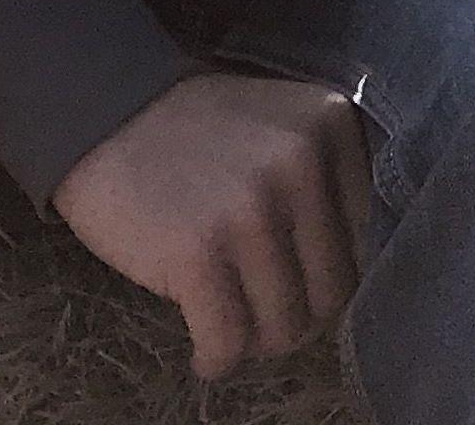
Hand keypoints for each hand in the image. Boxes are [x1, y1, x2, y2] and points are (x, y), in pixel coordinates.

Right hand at [52, 71, 373, 378]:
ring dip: (259, 344)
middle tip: (266, 319)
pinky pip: (229, 342)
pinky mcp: (198, 255)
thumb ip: (323, 175)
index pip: (365, 233)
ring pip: (285, 325)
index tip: (297, 275)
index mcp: (332, 125)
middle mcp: (302, 165)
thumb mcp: (282, 123)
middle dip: (300, 317)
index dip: (328, 266)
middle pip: (332, 288)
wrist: (109, 115)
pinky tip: (207, 354)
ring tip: (234, 332)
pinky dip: (218, 360)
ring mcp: (252, 212)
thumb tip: (348, 265)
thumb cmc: (199, 129)